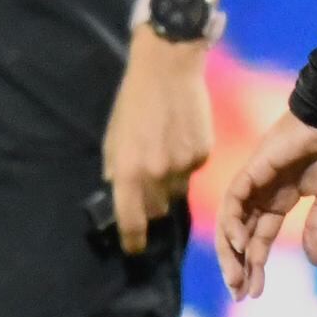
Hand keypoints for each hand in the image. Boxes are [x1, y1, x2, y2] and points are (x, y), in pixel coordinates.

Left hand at [103, 32, 216, 253]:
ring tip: (164, 155)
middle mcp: (159, 175)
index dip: (132, 239)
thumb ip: (117, 170)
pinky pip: (192, 172)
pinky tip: (179, 140)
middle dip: (149, 205)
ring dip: (168, 184)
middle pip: (157, 210)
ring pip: (176, 192)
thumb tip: (121, 193)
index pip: (131, 220)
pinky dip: (184, 164)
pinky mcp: (203, 154)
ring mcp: (185, 166)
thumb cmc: (133, 102)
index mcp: (131, 172)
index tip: (132, 248)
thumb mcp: (113, 138)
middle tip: (145, 185)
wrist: (168, 69)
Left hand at [214, 111, 316, 296]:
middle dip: (237, 266)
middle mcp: (261, 194)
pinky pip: (234, 199)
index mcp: (279, 201)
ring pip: (230, 221)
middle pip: (240, 236)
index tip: (255, 294)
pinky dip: (233, 221)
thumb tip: (315, 263)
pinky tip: (239, 243)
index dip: (255, 267)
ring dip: (229, 251)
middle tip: (239, 295)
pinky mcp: (253, 168)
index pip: (259, 240)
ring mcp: (254, 181)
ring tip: (235, 278)